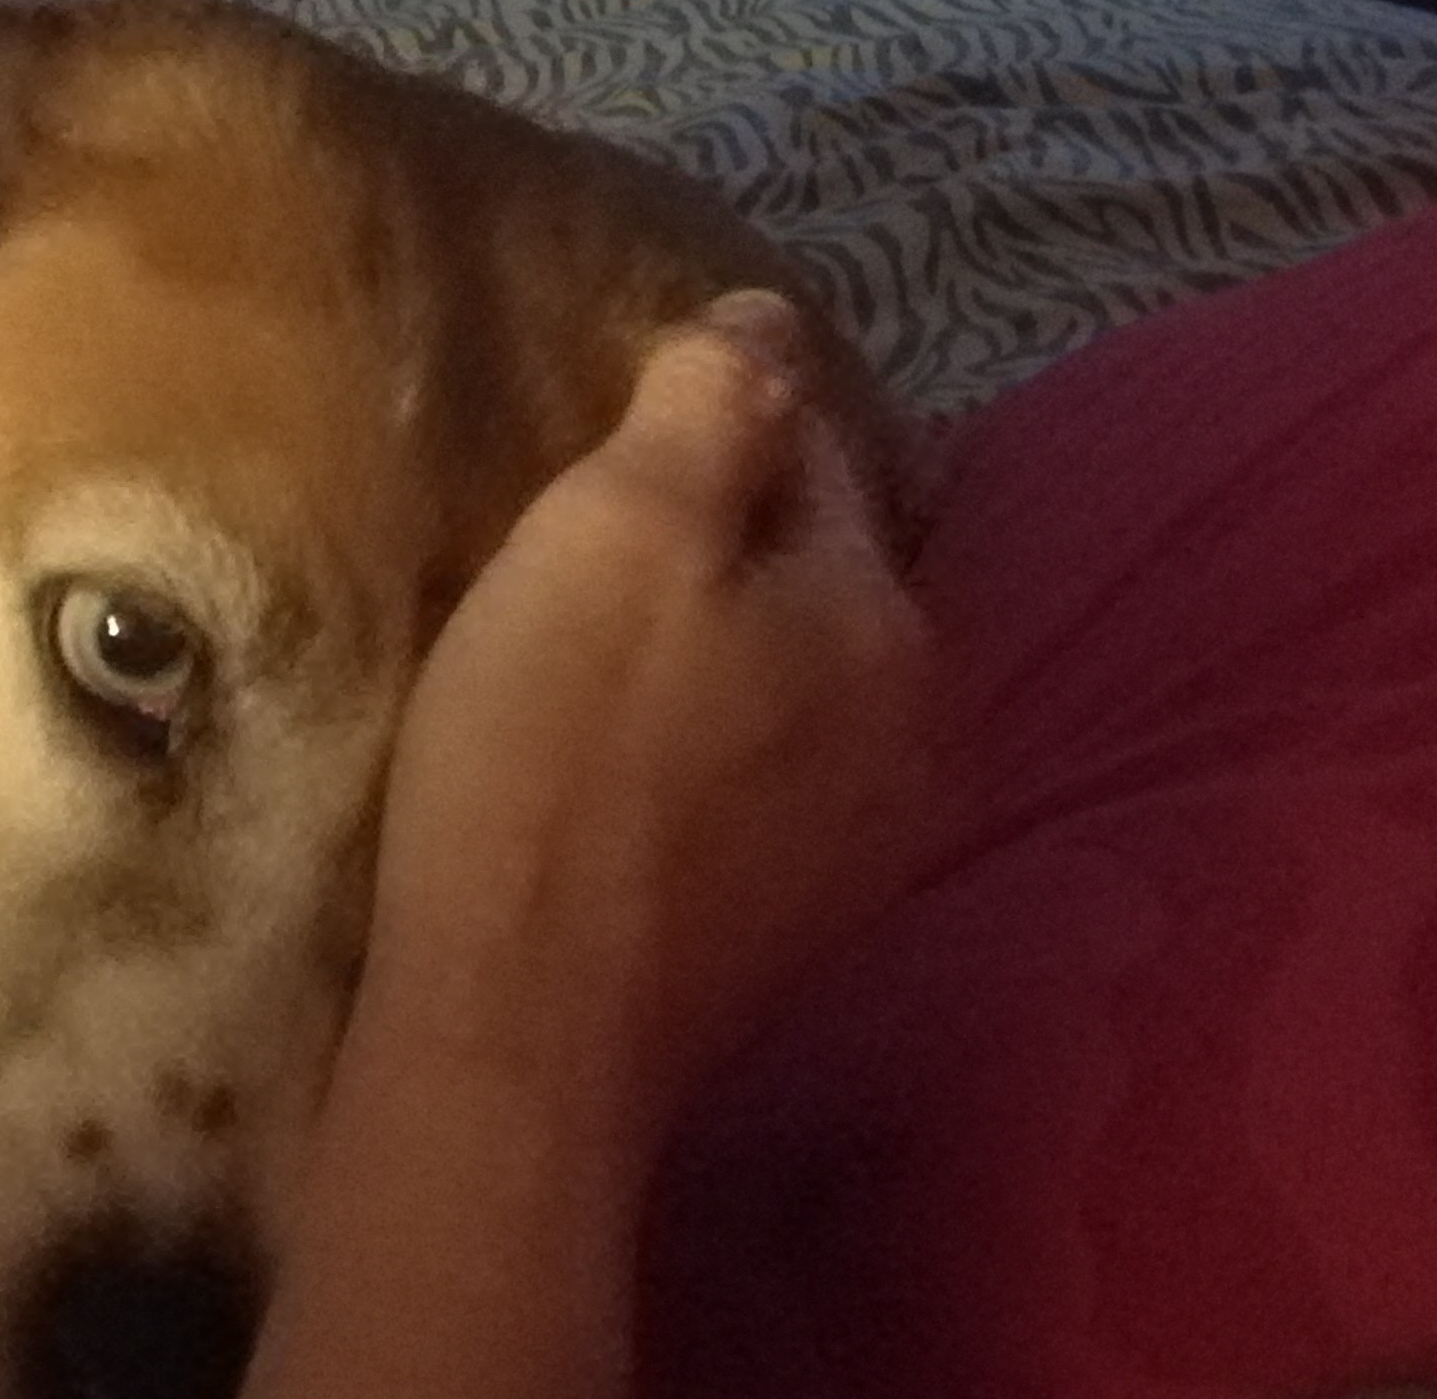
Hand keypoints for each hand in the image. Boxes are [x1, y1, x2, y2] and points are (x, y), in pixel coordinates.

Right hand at [366, 290, 943, 1142]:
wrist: (520, 1037)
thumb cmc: (554, 767)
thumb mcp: (618, 535)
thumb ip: (710, 406)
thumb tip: (768, 325)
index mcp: (887, 620)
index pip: (815, 454)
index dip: (708, 423)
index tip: (604, 442)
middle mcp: (916, 736)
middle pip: (815, 581)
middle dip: (723, 548)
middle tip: (586, 553)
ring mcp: (863, 852)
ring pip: (792, 692)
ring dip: (715, 660)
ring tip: (594, 663)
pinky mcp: (790, 937)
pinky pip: (756, 791)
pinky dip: (702, 760)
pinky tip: (619, 780)